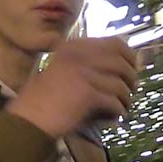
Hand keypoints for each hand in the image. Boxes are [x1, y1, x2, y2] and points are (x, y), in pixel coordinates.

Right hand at [7, 38, 137, 138]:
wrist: (30, 117)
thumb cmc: (45, 98)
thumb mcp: (65, 70)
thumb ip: (90, 65)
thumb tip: (127, 67)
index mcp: (75, 47)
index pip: (115, 43)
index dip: (129, 56)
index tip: (133, 68)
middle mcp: (80, 56)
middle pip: (122, 62)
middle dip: (132, 78)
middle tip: (131, 91)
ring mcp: (84, 73)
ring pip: (121, 84)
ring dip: (126, 98)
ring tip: (123, 107)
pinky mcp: (88, 94)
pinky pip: (114, 101)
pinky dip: (118, 111)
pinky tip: (114, 116)